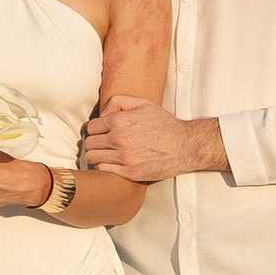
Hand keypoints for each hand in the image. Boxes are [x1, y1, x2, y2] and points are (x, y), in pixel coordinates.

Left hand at [80, 97, 225, 182]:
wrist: (185, 145)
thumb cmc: (165, 125)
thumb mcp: (143, 104)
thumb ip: (119, 102)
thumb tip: (103, 113)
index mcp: (120, 121)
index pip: (91, 127)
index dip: (96, 129)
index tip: (102, 132)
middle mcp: (119, 139)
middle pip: (90, 143)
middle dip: (95, 142)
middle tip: (103, 144)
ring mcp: (124, 157)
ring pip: (92, 157)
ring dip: (97, 155)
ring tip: (106, 154)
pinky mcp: (129, 172)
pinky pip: (103, 169)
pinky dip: (104, 166)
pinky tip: (113, 163)